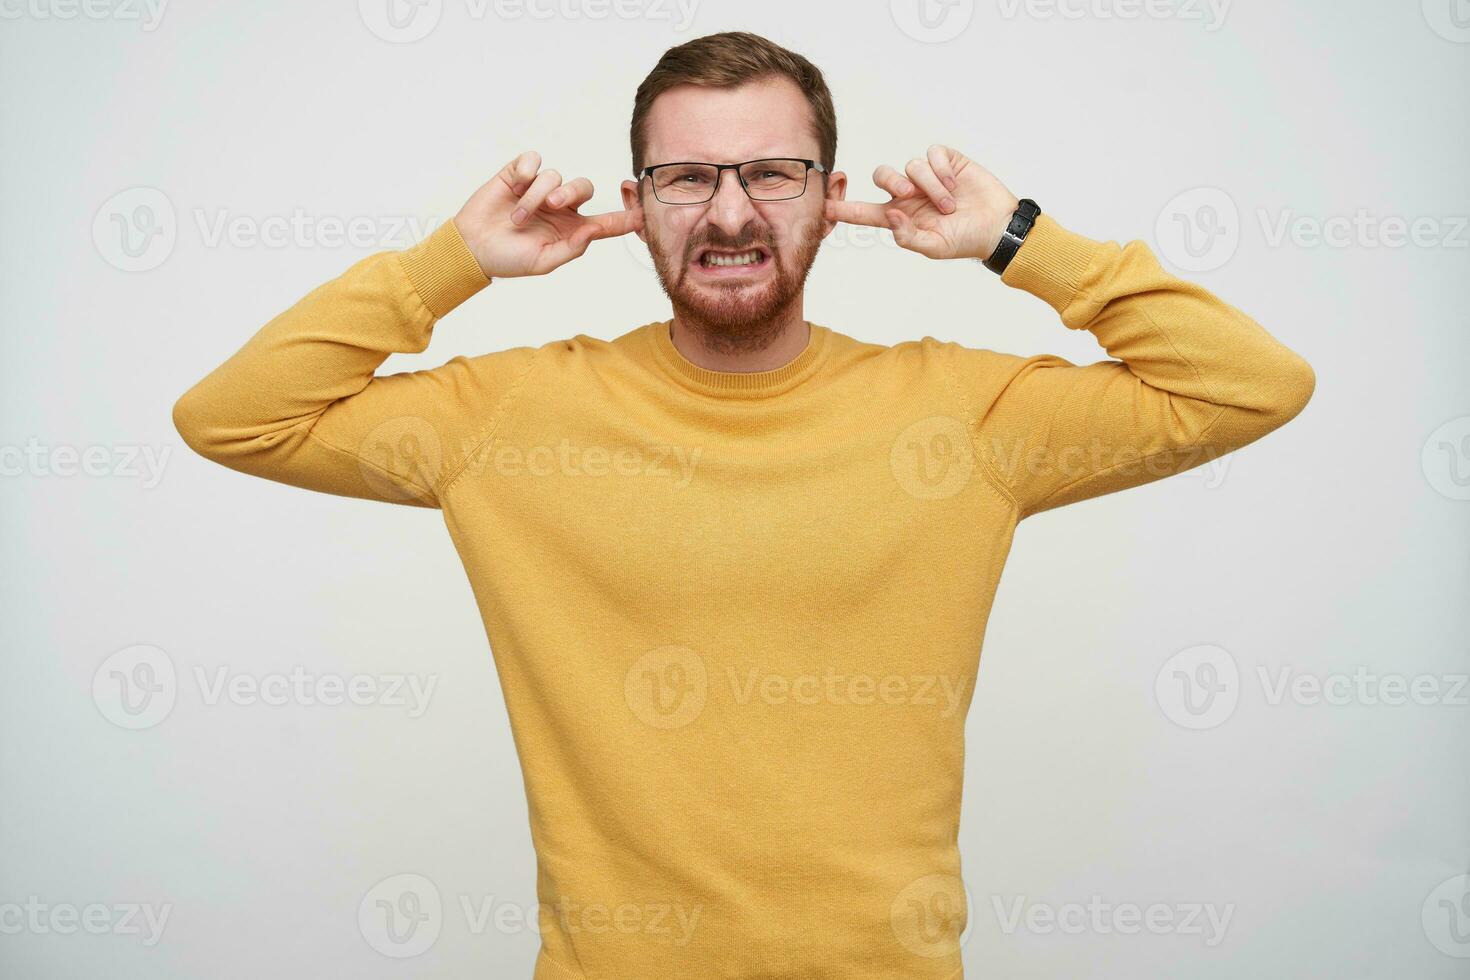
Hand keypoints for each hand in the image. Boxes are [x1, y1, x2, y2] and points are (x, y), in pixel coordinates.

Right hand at [453, 149, 642, 278]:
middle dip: (571, 193)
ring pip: (555, 176)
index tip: (645, 214)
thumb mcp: (542, 262)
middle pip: (583, 187)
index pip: (605, 222)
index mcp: (571, 229)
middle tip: (553, 205)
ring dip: (536, 195)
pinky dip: (527, 171)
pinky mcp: (518, 174)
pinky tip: (516, 184)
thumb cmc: (507, 259)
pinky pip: (534, 160)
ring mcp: (539, 189)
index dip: (626, 218)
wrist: (471, 247)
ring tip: (517, 217)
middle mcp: (559, 207)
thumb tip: (592, 232)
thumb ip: (571, 248)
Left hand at [824, 144, 1019, 261]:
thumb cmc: (965, 240)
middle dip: (893, 182)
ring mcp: (927, 176)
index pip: (865, 212)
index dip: (844, 209)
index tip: (822, 206)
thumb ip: (908, 237)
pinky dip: (942, 170)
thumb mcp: (934, 248)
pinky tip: (955, 184)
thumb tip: (891, 215)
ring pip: (911, 165)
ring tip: (949, 204)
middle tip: (910, 196)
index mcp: (900, 216)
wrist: (997, 226)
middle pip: (882, 176)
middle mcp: (909, 193)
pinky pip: (932, 154)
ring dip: (930, 186)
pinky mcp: (946, 161)